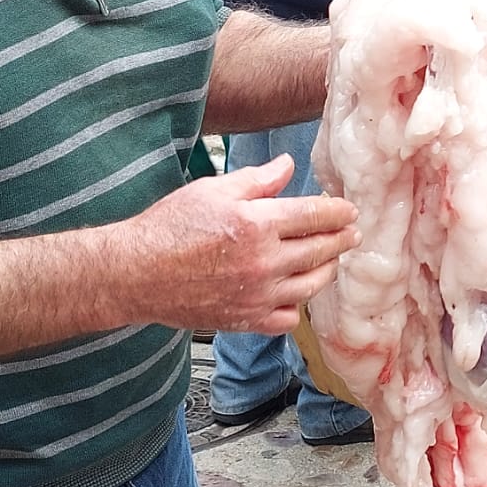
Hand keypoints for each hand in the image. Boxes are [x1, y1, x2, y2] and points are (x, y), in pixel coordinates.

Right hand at [128, 158, 359, 335]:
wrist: (136, 273)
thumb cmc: (169, 227)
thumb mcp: (213, 190)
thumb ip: (258, 180)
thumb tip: (288, 166)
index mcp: (259, 224)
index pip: (317, 216)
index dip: (339, 213)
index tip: (350, 212)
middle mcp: (265, 262)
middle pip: (322, 251)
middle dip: (342, 240)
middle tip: (351, 235)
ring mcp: (257, 295)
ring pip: (311, 286)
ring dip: (326, 271)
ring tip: (329, 261)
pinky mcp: (245, 320)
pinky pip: (287, 319)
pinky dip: (296, 308)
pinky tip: (295, 294)